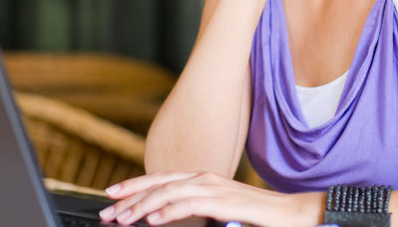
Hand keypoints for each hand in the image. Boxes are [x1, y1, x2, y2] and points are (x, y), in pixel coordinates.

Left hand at [98, 171, 320, 226]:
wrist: (290, 214)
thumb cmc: (255, 216)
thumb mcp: (218, 211)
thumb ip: (195, 210)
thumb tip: (166, 217)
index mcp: (201, 179)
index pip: (160, 178)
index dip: (134, 185)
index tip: (111, 194)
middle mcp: (204, 178)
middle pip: (158, 183)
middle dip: (129, 197)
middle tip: (107, 211)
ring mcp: (215, 188)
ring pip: (168, 193)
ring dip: (142, 206)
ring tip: (123, 218)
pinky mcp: (225, 202)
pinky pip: (190, 205)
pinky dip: (168, 211)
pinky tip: (152, 220)